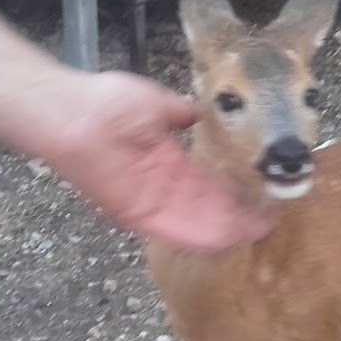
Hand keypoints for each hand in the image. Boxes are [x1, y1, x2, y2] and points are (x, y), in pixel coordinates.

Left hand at [41, 71, 272, 249]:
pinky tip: (227, 238)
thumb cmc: (107, 102)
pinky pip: (174, 229)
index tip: (256, 197)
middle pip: (205, 207)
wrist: (73, 115)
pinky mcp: (137, 213)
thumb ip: (179, 114)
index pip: (205, 184)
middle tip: (267, 223)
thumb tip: (199, 111)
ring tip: (256, 233)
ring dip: (225, 229)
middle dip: (235, 216)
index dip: (231, 192)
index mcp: (166, 162)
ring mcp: (150, 202)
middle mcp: (161, 186)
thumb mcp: (156, 103)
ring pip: (195, 221)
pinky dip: (200, 234)